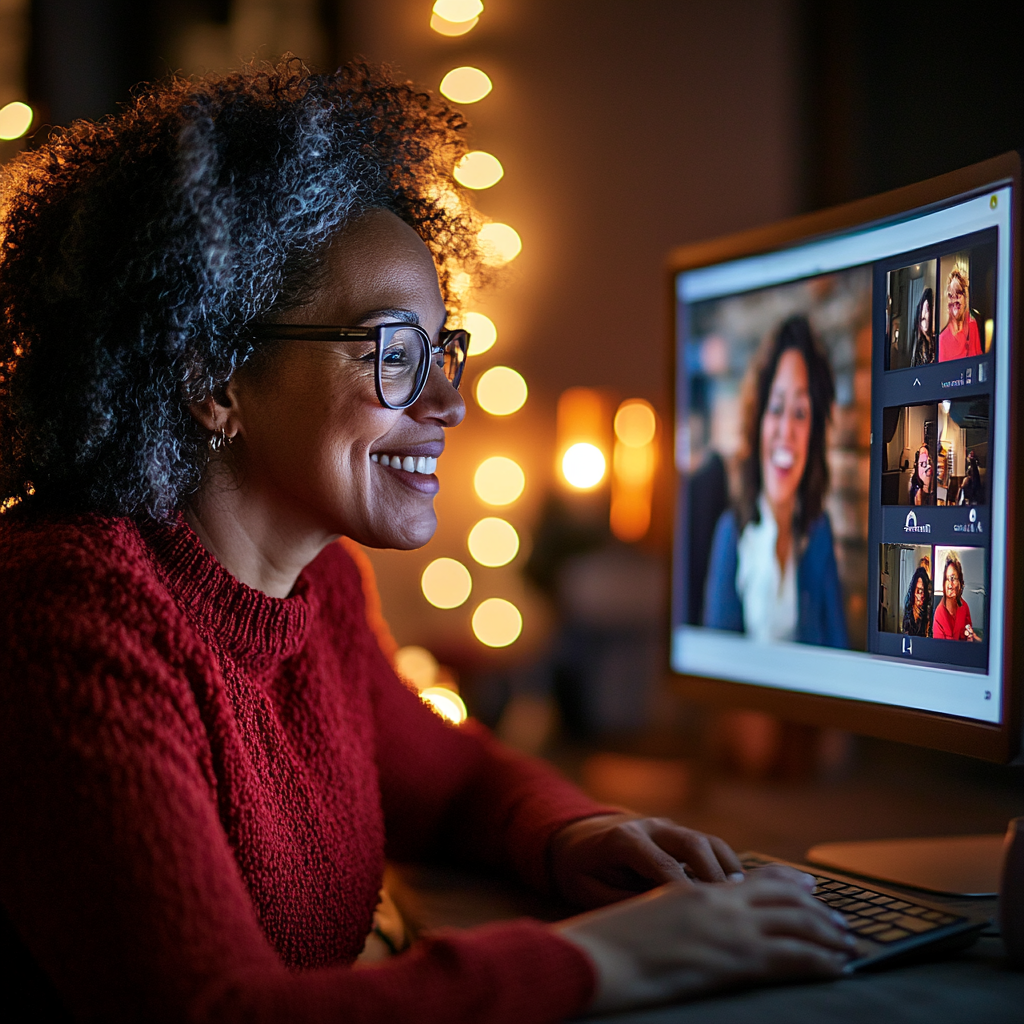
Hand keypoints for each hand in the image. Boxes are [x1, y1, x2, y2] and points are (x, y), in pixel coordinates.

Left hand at [550, 814, 744, 907]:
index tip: (704, 916)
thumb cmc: (580, 869)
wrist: (576, 834)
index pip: (662, 864)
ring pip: (706, 840)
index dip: (685, 889)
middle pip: (692, 843)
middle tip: (733, 907)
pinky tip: (740, 890)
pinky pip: (708, 844)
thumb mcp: (587, 889)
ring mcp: (666, 826)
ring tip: (744, 899)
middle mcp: (649, 826)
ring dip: (727, 868)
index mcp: (623, 839)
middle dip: (714, 875)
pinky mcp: (677, 833)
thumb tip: (659, 920)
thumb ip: (621, 901)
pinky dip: (725, 864)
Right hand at [555, 865, 852, 1013]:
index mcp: (696, 889)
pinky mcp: (734, 960)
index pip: (752, 879)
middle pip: (781, 899)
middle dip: (815, 911)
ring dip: (827, 934)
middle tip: (839, 922)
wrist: (596, 956)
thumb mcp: (648, 915)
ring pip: (795, 924)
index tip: (808, 889)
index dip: (785, 883)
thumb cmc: (610, 943)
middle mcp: (717, 901)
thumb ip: (677, 909)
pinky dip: (821, 960)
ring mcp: (728, 929)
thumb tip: (694, 914)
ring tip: (847, 945)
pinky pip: (792, 957)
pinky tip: (837, 968)